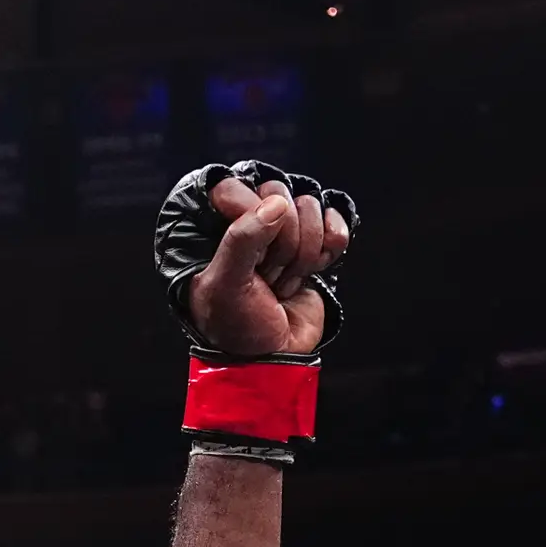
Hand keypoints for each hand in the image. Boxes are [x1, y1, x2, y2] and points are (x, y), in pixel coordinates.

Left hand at [155, 160, 355, 357]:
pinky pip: (333, 217)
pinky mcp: (315, 242)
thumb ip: (241, 239)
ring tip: (283, 282)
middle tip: (266, 277)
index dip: (248, 217)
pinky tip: (321, 264)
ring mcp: (284, 230)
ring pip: (308, 204)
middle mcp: (248, 219)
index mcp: (212, 226)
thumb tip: (277, 203)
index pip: (232, 187)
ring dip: (303, 252)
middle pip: (278, 193)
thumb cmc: (236, 326)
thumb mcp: (224, 287)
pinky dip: (332, 241)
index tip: (250, 258)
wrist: (273, 359)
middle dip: (281, 243)